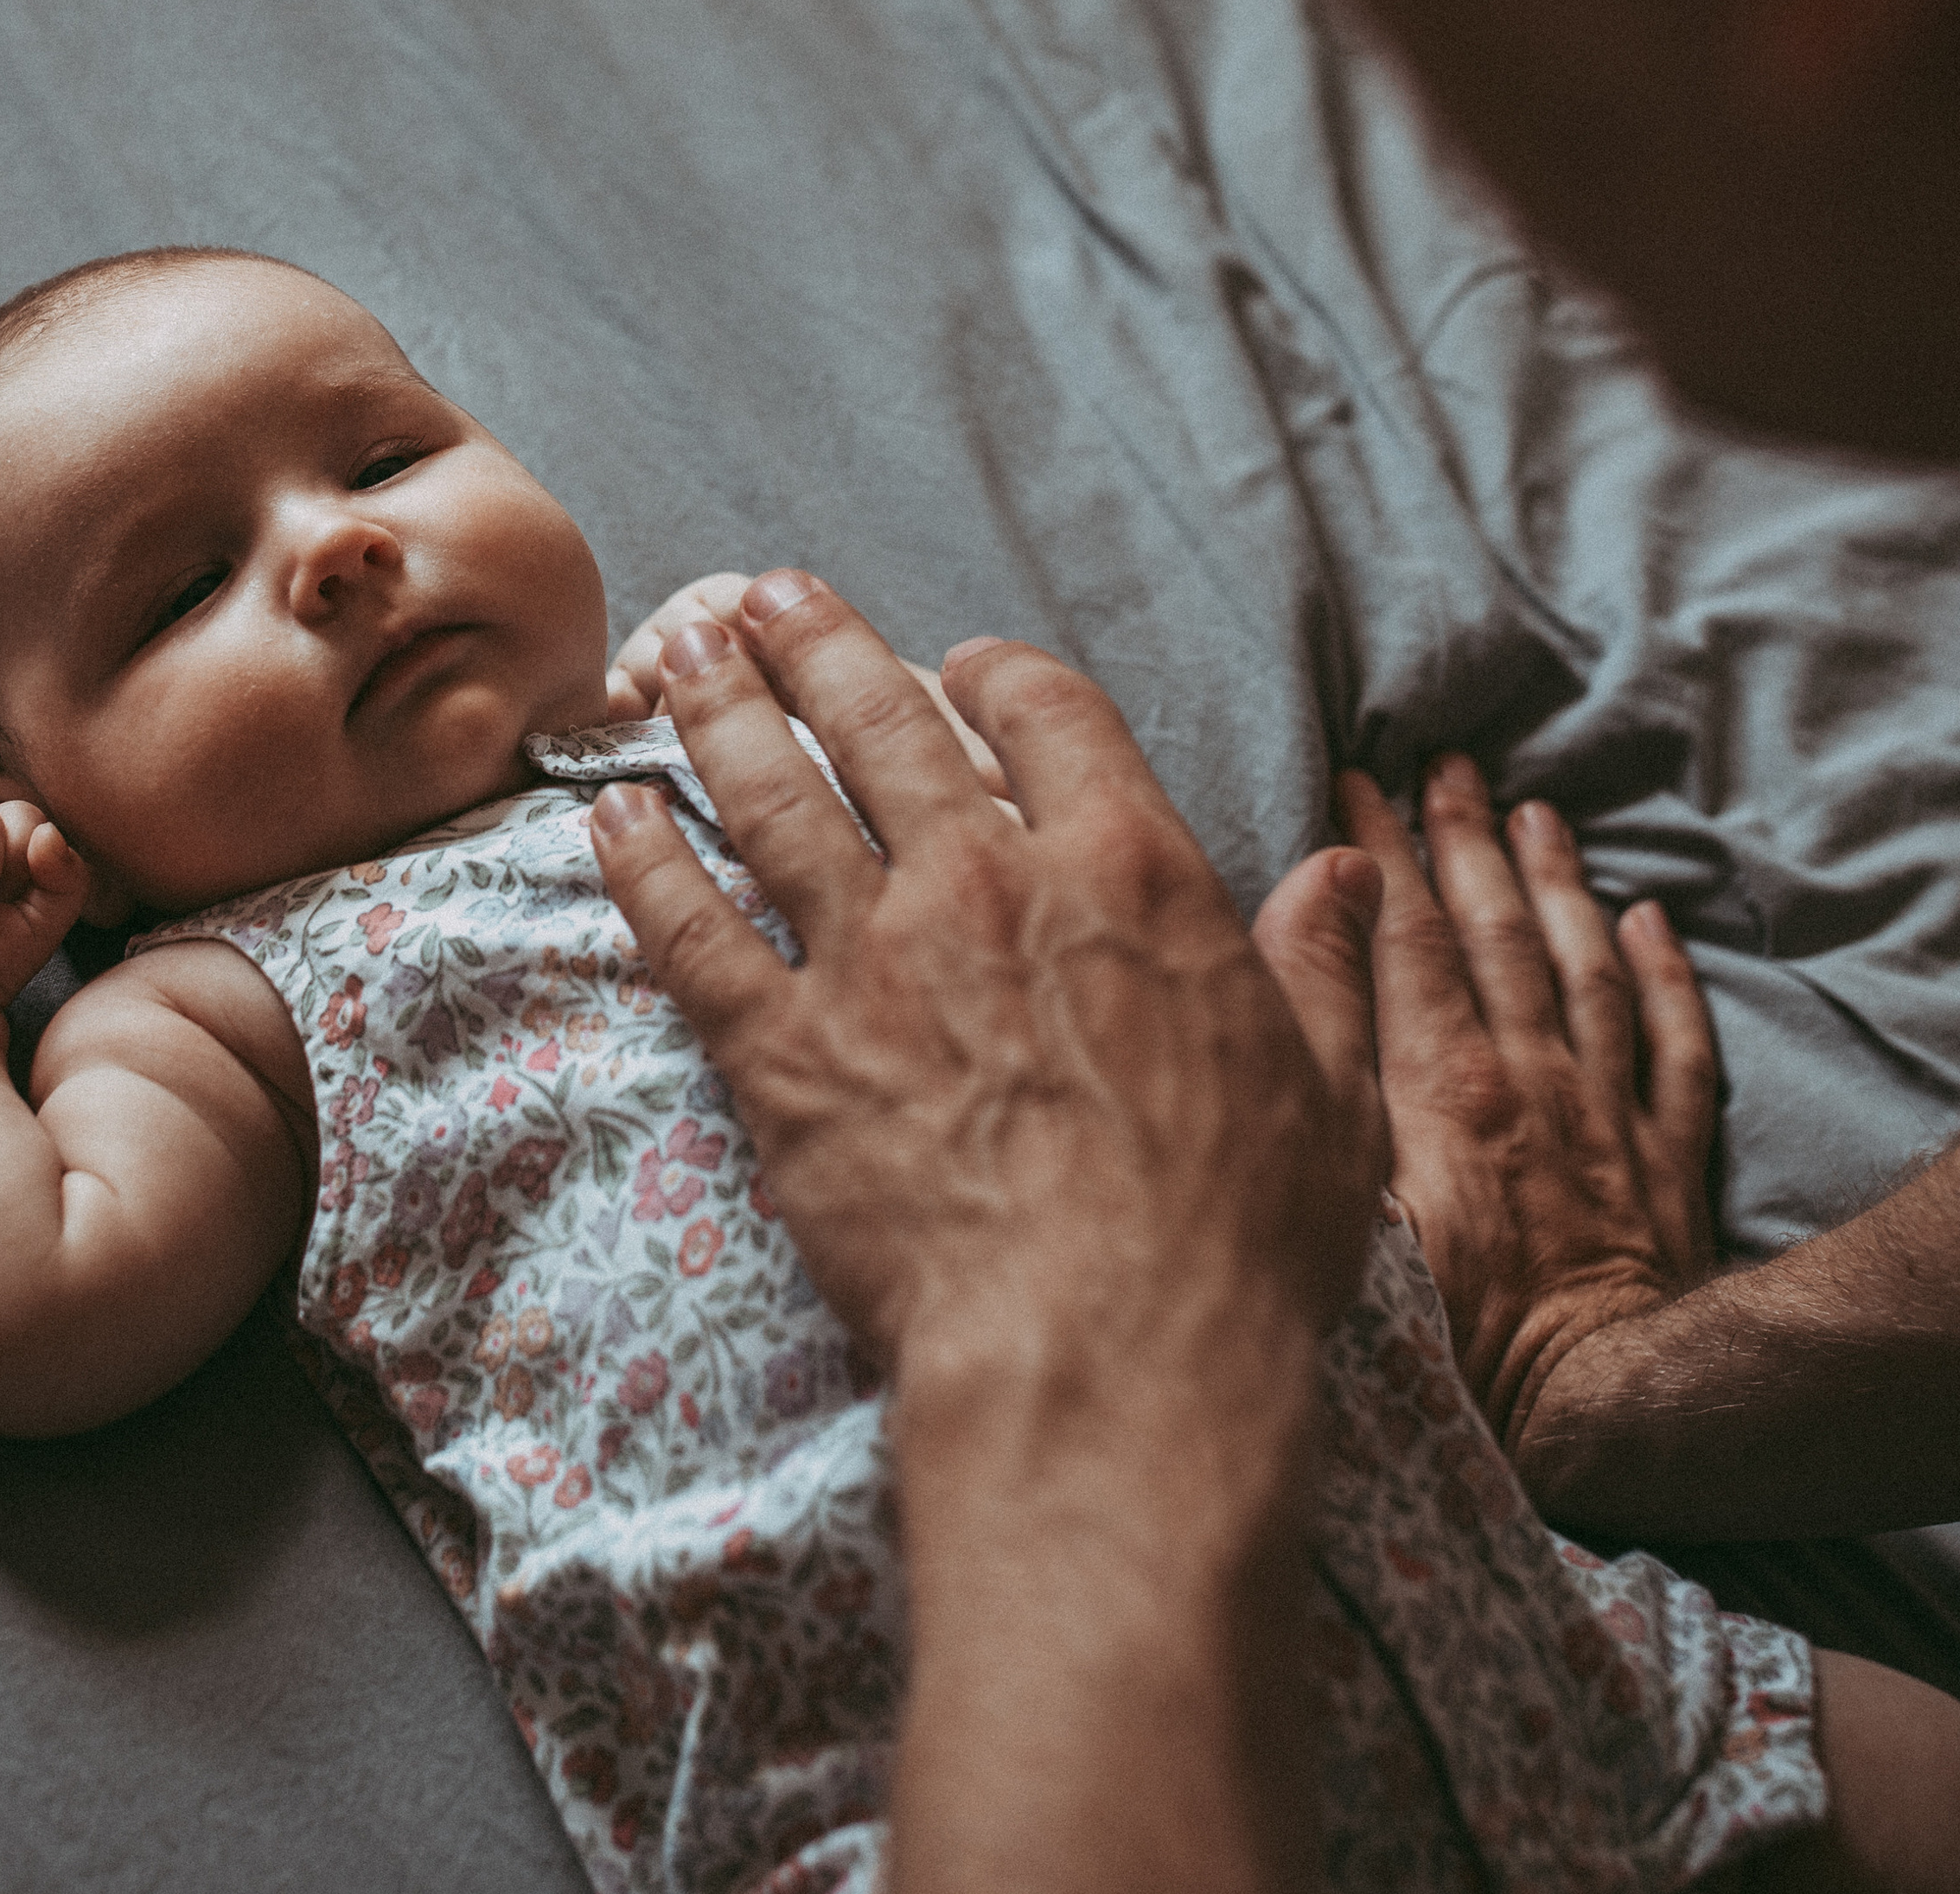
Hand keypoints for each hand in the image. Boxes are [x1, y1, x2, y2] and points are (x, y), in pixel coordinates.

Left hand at [590, 569, 1385, 1405]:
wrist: (1104, 1361)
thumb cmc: (1233, 1238)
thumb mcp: (1328, 1090)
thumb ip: (1323, 966)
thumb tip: (1349, 877)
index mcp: (1126, 870)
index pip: (1048, 712)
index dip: (998, 670)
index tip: (964, 662)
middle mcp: (988, 884)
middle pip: (884, 721)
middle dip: (820, 644)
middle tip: (768, 598)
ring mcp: (873, 962)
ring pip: (775, 798)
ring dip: (722, 712)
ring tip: (684, 650)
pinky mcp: (784, 1055)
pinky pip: (692, 935)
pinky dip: (644, 865)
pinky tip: (611, 813)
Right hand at [1268, 755, 1717, 1453]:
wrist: (1601, 1408)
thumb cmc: (1456, 1336)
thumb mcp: (1352, 1211)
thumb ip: (1329, 1086)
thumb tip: (1302, 977)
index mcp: (1445, 1087)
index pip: (1409, 940)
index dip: (1381, 855)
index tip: (1361, 782)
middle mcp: (1530, 1077)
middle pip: (1496, 932)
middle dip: (1465, 840)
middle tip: (1448, 765)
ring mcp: (1606, 1110)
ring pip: (1584, 966)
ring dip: (1558, 881)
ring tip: (1536, 812)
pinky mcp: (1665, 1157)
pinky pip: (1675, 1044)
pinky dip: (1664, 976)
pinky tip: (1650, 923)